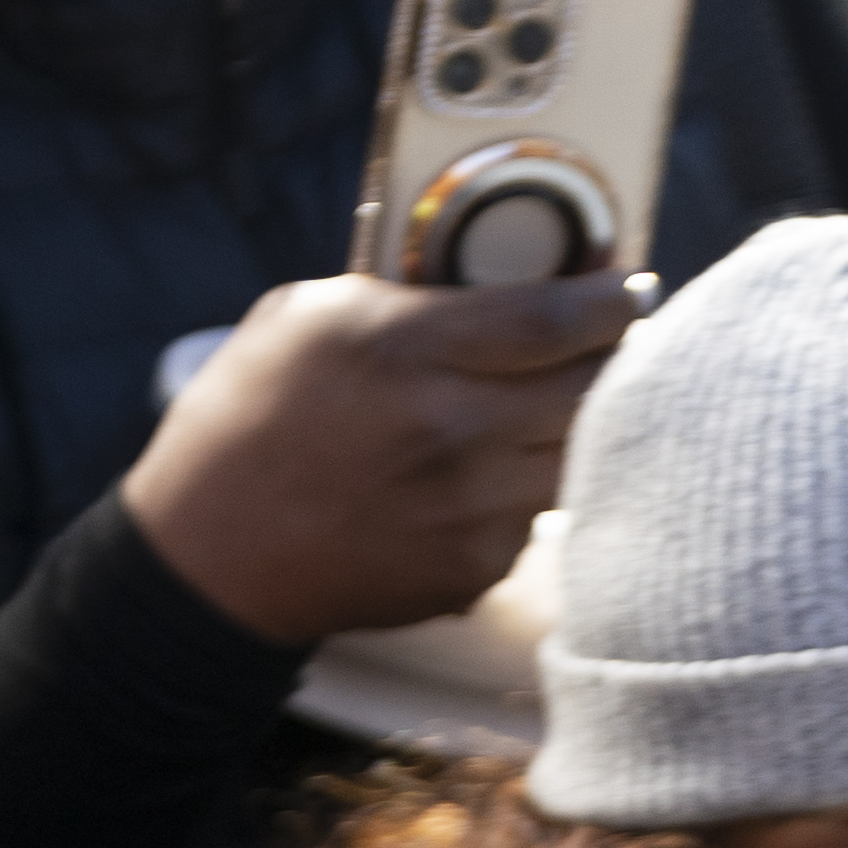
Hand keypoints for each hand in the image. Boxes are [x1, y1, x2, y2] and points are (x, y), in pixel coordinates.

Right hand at [120, 268, 640, 647]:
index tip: (633, 290)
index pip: (551, 319)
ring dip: (577, 429)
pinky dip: (525, 491)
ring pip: (576, 458)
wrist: (214, 553)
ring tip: (555, 405)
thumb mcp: (310, 314)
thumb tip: (495, 279)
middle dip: (615, 361)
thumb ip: (408, 296)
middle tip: (622, 344)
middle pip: (589, 390)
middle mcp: (451, 431)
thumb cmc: (250, 417)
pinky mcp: (476, 568)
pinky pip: (534, 516)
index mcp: (406, 349)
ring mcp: (470, 508)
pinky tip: (486, 477)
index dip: (610, 302)